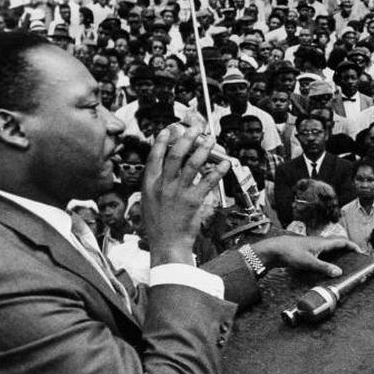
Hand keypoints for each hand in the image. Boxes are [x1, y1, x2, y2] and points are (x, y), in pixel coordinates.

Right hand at [141, 123, 230, 266]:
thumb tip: (162, 172)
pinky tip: (224, 164)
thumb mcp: (149, 203)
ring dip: (203, 149)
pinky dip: (217, 171)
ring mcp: (178, 192)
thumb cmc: (158, 227)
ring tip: (211, 140)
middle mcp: (163, 185)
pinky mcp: (193, 200)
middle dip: (186, 138)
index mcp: (150, 184)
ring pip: (192, 164)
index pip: (154, 156)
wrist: (167, 245)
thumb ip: (156, 186)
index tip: (169, 130)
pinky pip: (207, 181)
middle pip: (175, 154)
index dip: (161, 141)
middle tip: (195, 128)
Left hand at [250, 235, 360, 277]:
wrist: (274, 249)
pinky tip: (327, 263)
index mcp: (323, 242)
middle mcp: (319, 242)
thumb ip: (324, 268)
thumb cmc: (290, 253)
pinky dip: (330, 255)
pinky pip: (323, 251)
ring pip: (330, 246)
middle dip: (348, 248)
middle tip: (355, 256)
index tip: (361, 252)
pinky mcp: (308, 250)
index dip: (353, 246)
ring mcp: (313, 245)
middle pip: (338, 243)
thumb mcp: (309, 263)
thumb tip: (339, 272)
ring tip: (345, 260)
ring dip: (339, 251)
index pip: (343, 241)